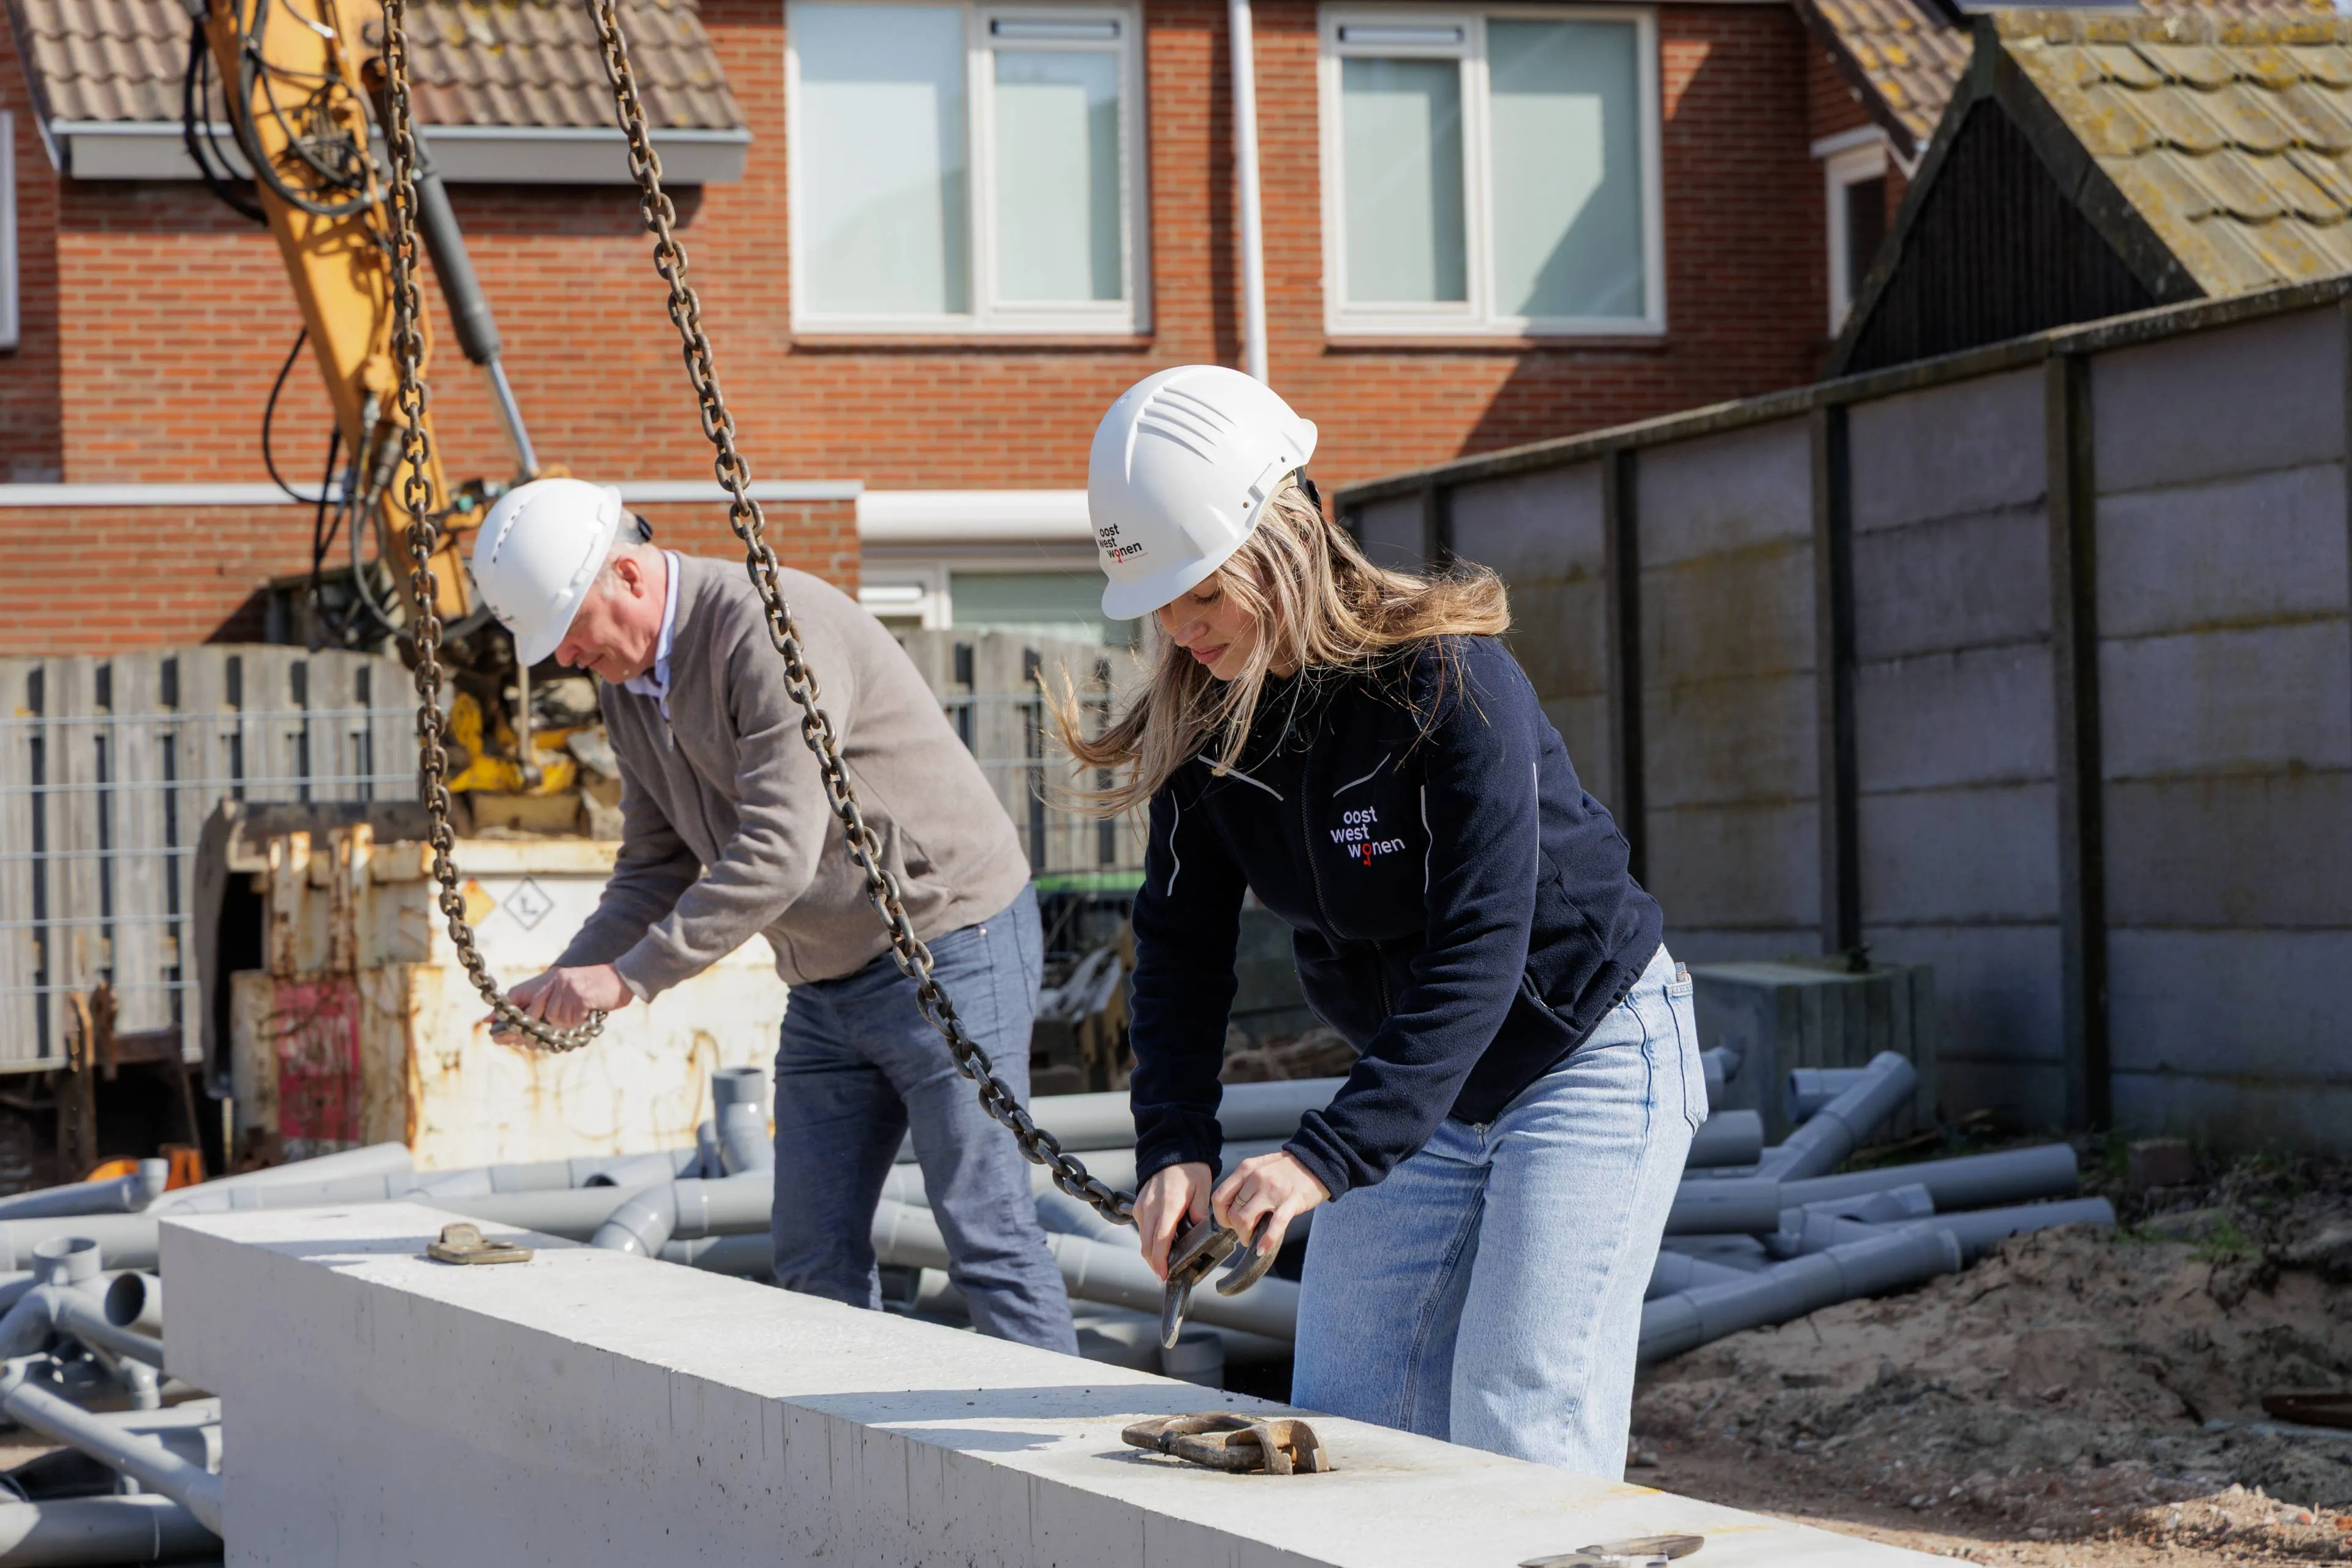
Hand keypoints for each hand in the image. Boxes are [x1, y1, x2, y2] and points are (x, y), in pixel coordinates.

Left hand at [498, 964, 632, 1036]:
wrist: (622, 977)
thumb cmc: (595, 989)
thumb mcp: (568, 991)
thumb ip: (548, 1005)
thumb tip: (525, 1028)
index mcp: (548, 980)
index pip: (518, 994)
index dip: (503, 1010)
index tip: (488, 1023)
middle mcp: (554, 982)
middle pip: (531, 1013)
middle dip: (526, 1032)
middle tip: (525, 1044)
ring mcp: (566, 988)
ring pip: (552, 1021)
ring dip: (561, 1029)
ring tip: (574, 1023)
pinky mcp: (579, 996)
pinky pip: (569, 1021)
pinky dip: (576, 1025)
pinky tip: (585, 1018)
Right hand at [1135, 1162, 1212, 1280]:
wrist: (1173, 1151)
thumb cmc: (1190, 1169)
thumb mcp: (1203, 1188)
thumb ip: (1200, 1212)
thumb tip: (1198, 1233)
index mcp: (1168, 1204)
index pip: (1160, 1239)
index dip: (1161, 1261)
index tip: (1163, 1276)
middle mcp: (1150, 1207)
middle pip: (1146, 1245)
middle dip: (1155, 1264)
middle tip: (1165, 1276)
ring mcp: (1142, 1206)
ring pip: (1142, 1239)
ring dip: (1151, 1253)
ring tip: (1166, 1263)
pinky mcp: (1138, 1205)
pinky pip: (1141, 1229)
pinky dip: (1149, 1240)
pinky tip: (1162, 1244)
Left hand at [1212, 1151, 1328, 1259]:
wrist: (1318, 1161)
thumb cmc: (1288, 1167)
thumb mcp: (1261, 1166)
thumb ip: (1246, 1181)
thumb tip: (1232, 1205)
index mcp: (1247, 1169)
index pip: (1220, 1197)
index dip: (1220, 1215)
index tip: (1228, 1222)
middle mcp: (1256, 1178)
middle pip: (1233, 1212)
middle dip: (1235, 1228)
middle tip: (1243, 1232)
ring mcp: (1274, 1191)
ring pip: (1246, 1219)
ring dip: (1245, 1235)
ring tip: (1251, 1239)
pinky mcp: (1291, 1202)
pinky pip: (1275, 1226)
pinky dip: (1266, 1241)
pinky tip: (1262, 1249)